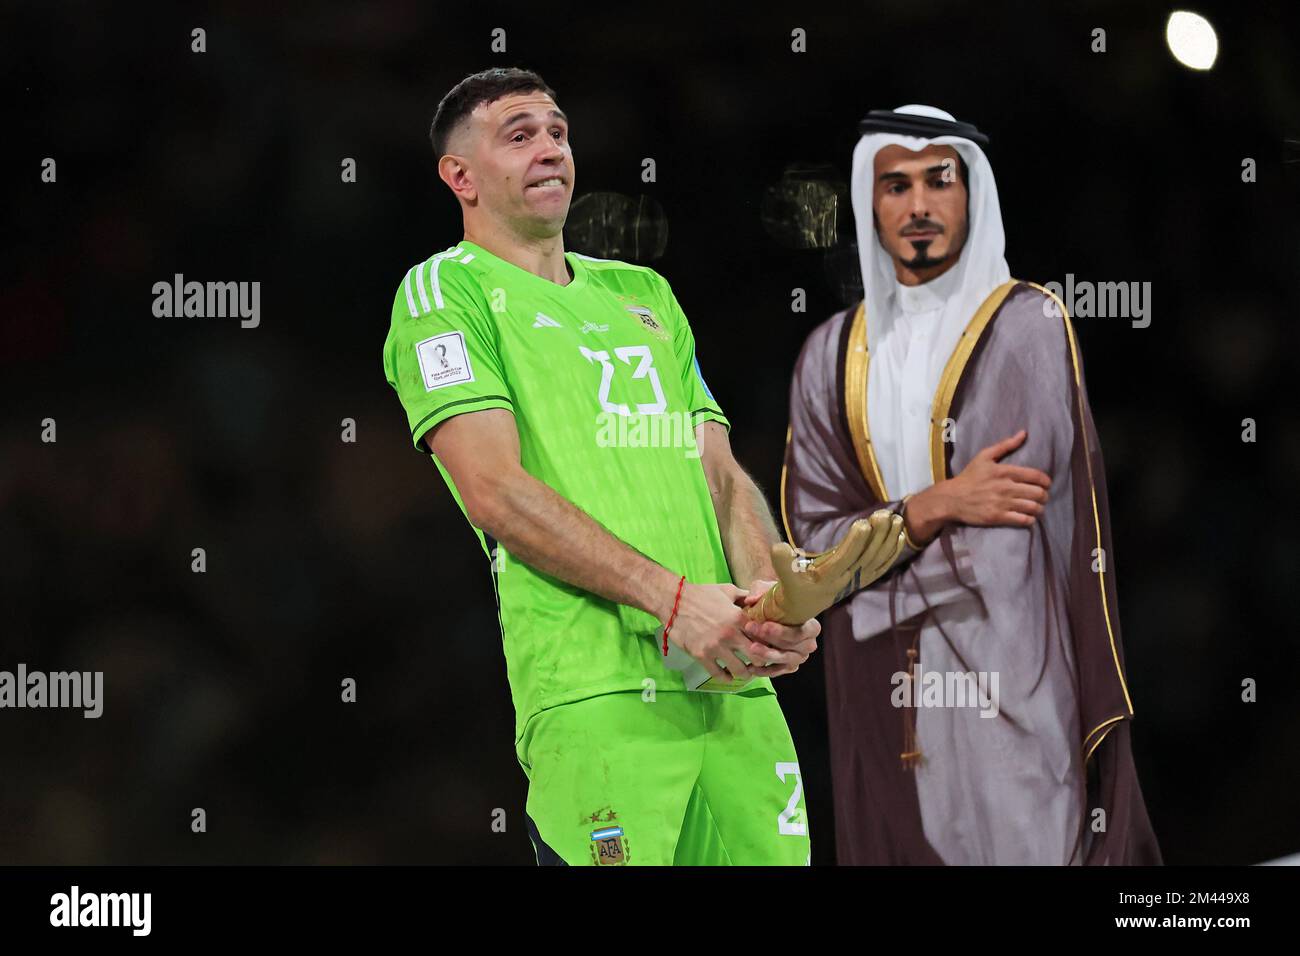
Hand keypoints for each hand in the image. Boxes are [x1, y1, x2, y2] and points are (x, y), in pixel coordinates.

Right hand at [664, 582, 765, 683]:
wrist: (674, 601)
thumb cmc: (701, 594)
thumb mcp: (727, 590)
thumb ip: (744, 597)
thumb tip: (758, 600)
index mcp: (738, 618)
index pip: (762, 637)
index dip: (767, 644)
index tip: (767, 648)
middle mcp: (730, 634)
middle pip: (756, 657)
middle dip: (760, 662)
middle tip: (757, 663)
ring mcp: (715, 647)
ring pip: (739, 670)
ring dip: (743, 673)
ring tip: (742, 671)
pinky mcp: (701, 656)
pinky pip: (718, 674)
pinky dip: (725, 677)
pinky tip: (727, 674)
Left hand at [739, 579, 820, 677]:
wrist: (773, 616)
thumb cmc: (775, 603)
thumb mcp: (769, 592)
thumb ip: (760, 592)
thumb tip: (751, 599)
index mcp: (811, 626)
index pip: (801, 631)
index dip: (783, 631)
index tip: (765, 625)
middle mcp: (809, 644)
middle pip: (792, 646)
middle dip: (771, 640)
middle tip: (751, 630)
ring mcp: (799, 657)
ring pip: (786, 660)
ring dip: (768, 654)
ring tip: (751, 648)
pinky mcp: (789, 666)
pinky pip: (779, 671)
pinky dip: (765, 671)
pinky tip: (751, 667)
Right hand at [908, 430, 1049, 541]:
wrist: (952, 498)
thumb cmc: (969, 476)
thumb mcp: (984, 456)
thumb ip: (1006, 445)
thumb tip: (1024, 433)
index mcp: (1004, 471)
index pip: (1036, 476)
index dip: (1046, 481)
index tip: (1045, 484)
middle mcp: (1005, 487)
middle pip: (1038, 493)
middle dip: (1044, 496)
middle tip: (1042, 497)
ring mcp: (1002, 503)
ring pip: (1033, 507)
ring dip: (1039, 508)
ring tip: (1037, 508)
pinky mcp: (997, 517)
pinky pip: (1023, 520)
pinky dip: (1030, 520)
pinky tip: (1028, 517)